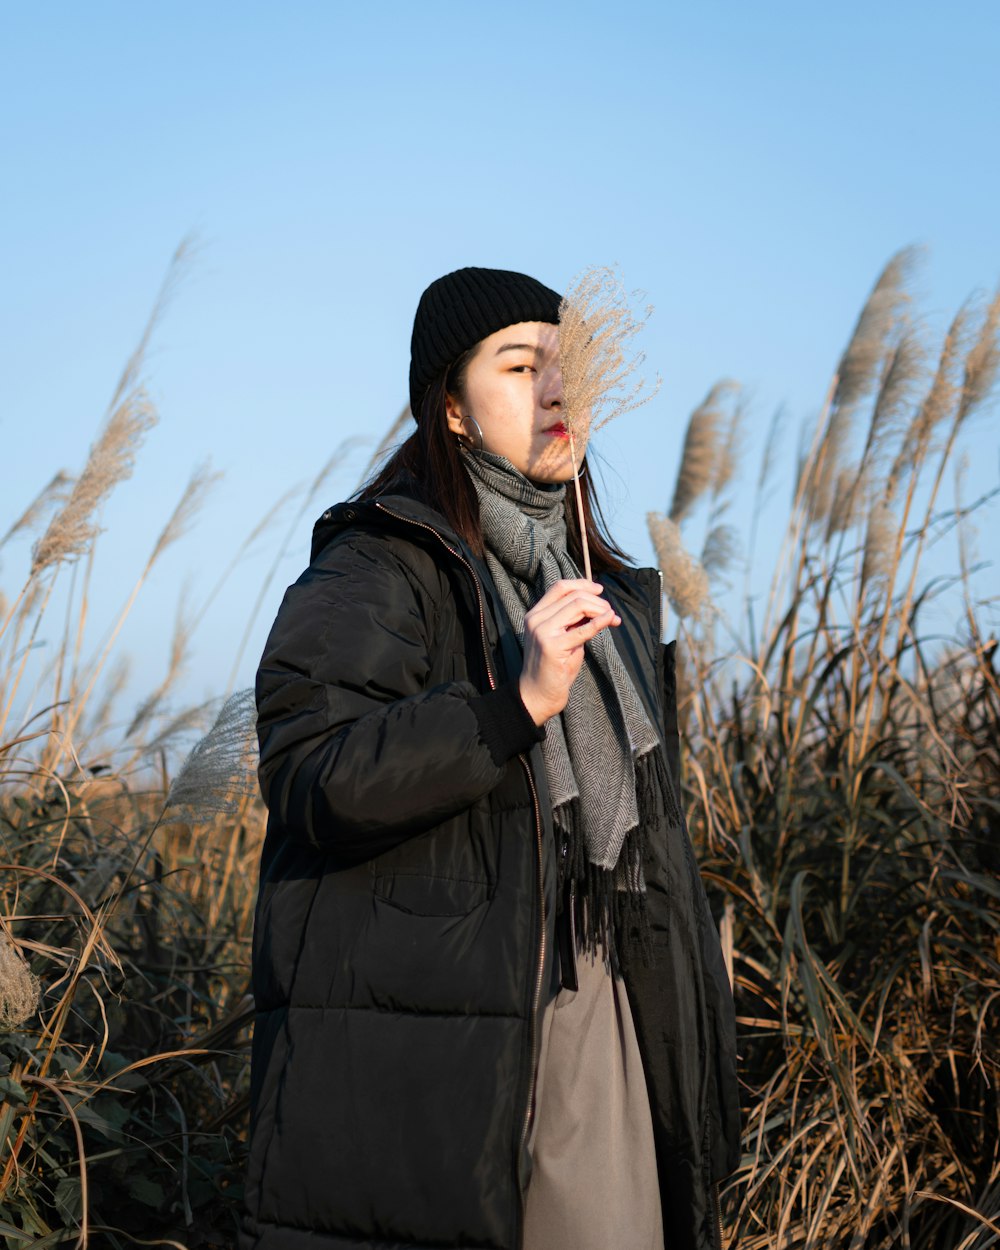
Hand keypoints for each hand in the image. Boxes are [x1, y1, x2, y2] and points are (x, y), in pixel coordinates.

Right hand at [518, 579, 620, 725]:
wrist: (538, 694)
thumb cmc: (553, 667)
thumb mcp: (562, 637)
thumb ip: (573, 620)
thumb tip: (597, 604)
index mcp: (535, 614)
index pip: (560, 587)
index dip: (582, 584)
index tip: (599, 589)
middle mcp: (536, 619)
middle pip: (572, 596)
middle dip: (597, 600)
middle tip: (610, 610)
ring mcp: (542, 631)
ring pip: (578, 605)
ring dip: (600, 609)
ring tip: (611, 618)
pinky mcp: (552, 646)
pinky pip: (583, 629)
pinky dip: (600, 622)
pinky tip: (610, 619)